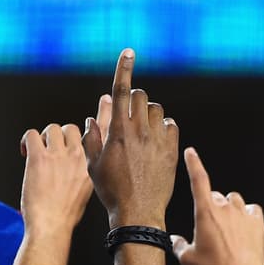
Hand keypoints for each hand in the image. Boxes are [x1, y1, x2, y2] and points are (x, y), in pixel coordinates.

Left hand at [19, 122, 93, 237]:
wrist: (52, 226)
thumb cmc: (65, 216)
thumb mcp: (84, 193)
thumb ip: (81, 174)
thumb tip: (71, 166)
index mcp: (90, 166)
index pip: (100, 134)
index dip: (102, 116)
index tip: (102, 107)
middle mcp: (78, 157)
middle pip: (71, 128)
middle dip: (59, 136)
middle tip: (51, 149)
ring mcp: (59, 156)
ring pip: (52, 128)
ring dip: (43, 138)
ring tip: (38, 153)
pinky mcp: (39, 158)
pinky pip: (32, 134)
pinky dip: (27, 139)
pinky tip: (25, 151)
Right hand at [83, 49, 179, 228]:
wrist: (138, 213)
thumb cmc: (112, 191)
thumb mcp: (92, 165)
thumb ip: (91, 138)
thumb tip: (93, 120)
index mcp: (118, 132)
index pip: (122, 91)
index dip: (124, 68)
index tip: (129, 52)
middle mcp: (139, 131)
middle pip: (141, 96)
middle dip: (134, 100)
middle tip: (130, 117)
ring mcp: (157, 140)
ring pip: (157, 110)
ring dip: (149, 114)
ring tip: (143, 132)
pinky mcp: (171, 150)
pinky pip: (171, 125)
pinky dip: (164, 127)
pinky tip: (157, 140)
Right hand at [171, 147, 263, 264]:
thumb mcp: (188, 259)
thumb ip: (179, 245)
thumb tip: (174, 240)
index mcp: (205, 212)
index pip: (198, 179)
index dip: (193, 163)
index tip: (191, 153)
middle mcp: (225, 208)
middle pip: (216, 196)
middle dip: (212, 208)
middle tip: (212, 229)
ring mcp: (242, 213)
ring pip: (234, 201)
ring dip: (230, 210)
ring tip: (228, 230)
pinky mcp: (257, 221)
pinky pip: (252, 210)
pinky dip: (247, 215)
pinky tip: (244, 228)